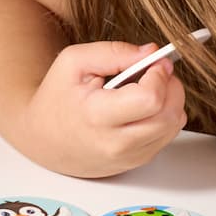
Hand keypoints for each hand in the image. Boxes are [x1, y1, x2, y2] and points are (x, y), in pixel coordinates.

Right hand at [20, 40, 186, 176]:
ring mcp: (128, 157)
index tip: (152, 63)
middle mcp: (115, 143)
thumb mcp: (74, 62)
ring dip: (171, 101)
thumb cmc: (57, 98)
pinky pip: (167, 137)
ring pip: (173, 126)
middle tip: (156, 72)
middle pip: (169, 115)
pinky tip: (144, 107)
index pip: (150, 98)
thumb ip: (114, 52)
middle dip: (171, 86)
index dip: (159, 75)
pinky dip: (164, 117)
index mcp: (97, 116)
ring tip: (148, 88)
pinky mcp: (136, 163)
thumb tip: (151, 52)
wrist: (42, 140)